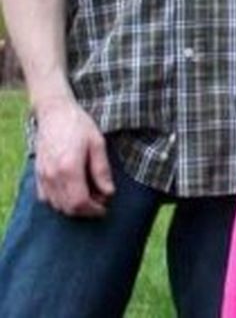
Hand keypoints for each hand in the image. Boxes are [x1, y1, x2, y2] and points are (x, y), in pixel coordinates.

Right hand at [33, 97, 112, 216]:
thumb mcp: (98, 144)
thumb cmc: (79, 125)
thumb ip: (102, 170)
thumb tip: (108, 192)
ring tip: (89, 196)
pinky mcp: (37, 174)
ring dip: (73, 207)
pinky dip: (59, 201)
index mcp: (69, 168)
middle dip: (86, 210)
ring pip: (56, 205)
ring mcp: (42, 176)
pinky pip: (46, 198)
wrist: (55, 113)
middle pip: (68, 207)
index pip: (80, 202)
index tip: (105, 208)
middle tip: (100, 201)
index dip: (94, 210)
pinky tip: (72, 192)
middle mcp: (52, 176)